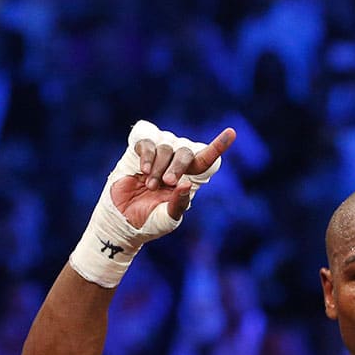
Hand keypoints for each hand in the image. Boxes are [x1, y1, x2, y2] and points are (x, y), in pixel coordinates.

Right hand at [111, 127, 235, 227]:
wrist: (123, 221)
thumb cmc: (149, 222)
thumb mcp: (168, 218)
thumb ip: (179, 203)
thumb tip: (186, 184)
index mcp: (188, 179)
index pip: (206, 160)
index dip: (218, 146)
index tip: (231, 133)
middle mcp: (175, 166)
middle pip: (185, 153)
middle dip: (177, 166)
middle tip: (168, 182)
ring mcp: (158, 159)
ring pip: (165, 148)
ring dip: (158, 167)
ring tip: (150, 185)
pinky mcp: (140, 154)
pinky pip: (148, 145)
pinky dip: (147, 156)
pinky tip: (143, 171)